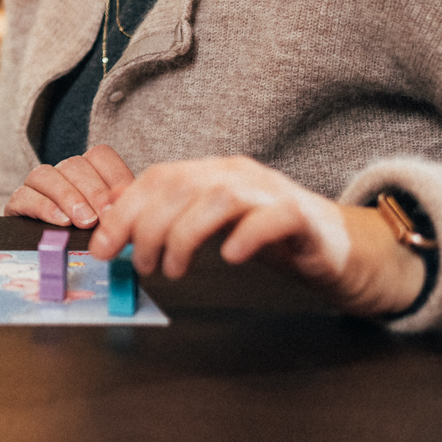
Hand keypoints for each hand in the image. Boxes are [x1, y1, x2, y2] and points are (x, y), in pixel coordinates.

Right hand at [5, 144, 135, 227]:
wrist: (50, 256)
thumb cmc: (89, 239)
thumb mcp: (109, 224)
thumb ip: (119, 211)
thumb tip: (128, 205)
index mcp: (88, 171)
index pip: (100, 156)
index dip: (114, 176)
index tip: (122, 204)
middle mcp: (62, 172)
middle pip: (75, 165)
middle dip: (93, 192)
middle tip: (104, 216)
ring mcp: (37, 185)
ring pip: (46, 174)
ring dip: (68, 197)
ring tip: (84, 221)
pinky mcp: (18, 202)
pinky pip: (24, 195)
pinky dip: (43, 207)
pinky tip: (60, 222)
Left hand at [87, 156, 425, 317]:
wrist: (340, 247)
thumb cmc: (270, 237)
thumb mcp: (214, 226)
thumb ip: (171, 224)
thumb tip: (115, 238)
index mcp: (212, 172)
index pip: (157, 178)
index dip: (124, 211)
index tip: (102, 247)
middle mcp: (238, 174)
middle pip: (182, 185)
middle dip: (148, 226)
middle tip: (141, 265)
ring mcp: (272, 192)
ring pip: (220, 197)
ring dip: (186, 234)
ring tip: (174, 269)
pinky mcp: (303, 218)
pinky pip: (273, 217)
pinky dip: (247, 235)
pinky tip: (231, 257)